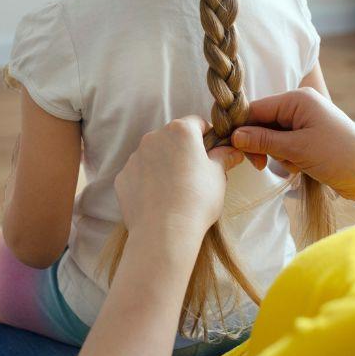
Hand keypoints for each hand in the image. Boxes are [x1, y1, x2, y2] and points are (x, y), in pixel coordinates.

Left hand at [114, 116, 243, 244]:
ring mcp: (135, 157)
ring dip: (164, 166)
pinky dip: (148, 182)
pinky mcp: (122, 177)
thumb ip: (223, 157)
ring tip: (175, 191)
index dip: (207, 137)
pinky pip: (139, 174)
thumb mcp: (218, 176)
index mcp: (180, 131)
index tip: (213, 154)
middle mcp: (154, 137)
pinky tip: (158, 200)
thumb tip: (232, 151)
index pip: (197, 123)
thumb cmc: (197, 199)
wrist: (164, 231)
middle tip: (196, 176)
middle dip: (184, 152)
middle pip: (173, 138)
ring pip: (154, 156)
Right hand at [231, 88, 354, 210]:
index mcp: (298, 99)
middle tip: (262, 165)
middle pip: (263, 122)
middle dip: (262, 144)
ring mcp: (306, 122)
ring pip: (273, 137)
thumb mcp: (297, 148)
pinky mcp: (310, 138)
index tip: (234, 149)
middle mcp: (301, 105)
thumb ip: (263, 141)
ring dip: (277, 154)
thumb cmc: (339, 155)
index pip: (257, 109)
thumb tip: (234, 136)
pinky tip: (300, 167)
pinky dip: (287, 158)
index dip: (243, 128)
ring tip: (294, 164)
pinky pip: (286, 145)